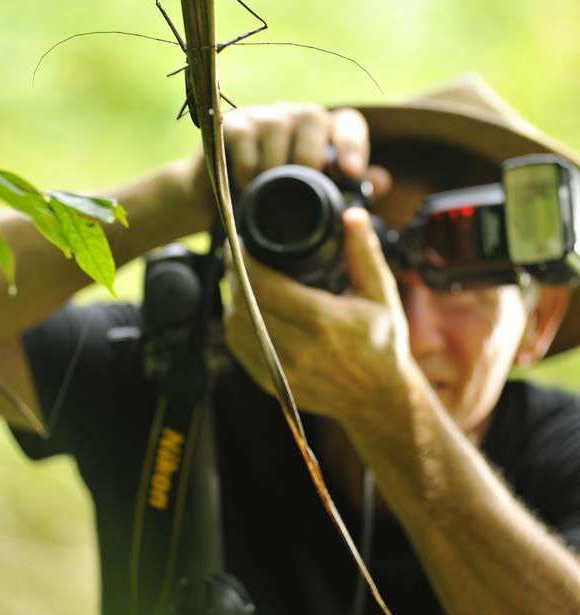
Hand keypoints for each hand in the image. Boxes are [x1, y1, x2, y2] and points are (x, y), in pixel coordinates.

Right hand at [188, 102, 390, 219]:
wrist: (220, 204)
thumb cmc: (272, 202)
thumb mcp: (311, 201)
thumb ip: (347, 191)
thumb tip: (381, 180)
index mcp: (321, 134)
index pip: (347, 123)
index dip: (352, 143)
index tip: (351, 173)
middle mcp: (294, 118)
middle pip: (313, 116)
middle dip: (311, 153)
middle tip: (304, 184)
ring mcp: (262, 117)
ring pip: (278, 124)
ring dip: (276, 163)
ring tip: (271, 194)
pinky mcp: (230, 125)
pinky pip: (244, 136)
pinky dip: (248, 166)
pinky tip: (247, 188)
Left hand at [224, 207, 413, 426]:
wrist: (381, 400)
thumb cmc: (383, 344)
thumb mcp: (380, 295)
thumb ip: (363, 253)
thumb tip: (352, 215)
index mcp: (322, 320)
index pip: (262, 284)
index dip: (242, 261)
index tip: (237, 244)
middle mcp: (299, 347)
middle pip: (244, 304)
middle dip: (233, 277)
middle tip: (235, 259)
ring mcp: (284, 370)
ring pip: (235, 329)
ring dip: (231, 302)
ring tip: (238, 283)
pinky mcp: (275, 386)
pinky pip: (241, 351)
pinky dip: (236, 329)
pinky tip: (244, 312)